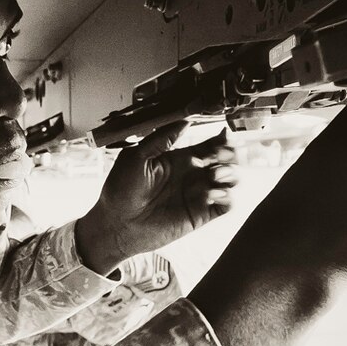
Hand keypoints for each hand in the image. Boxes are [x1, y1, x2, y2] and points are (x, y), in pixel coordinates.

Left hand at [76, 121, 238, 270]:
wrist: (116, 223)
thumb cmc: (119, 191)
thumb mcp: (136, 156)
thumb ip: (161, 138)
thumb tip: (185, 121)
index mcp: (179, 159)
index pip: (209, 145)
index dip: (220, 139)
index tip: (223, 136)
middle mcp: (192, 176)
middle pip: (225, 160)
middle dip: (230, 154)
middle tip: (221, 156)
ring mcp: (197, 195)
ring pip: (229, 181)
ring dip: (229, 174)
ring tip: (215, 175)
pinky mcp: (200, 215)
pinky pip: (225, 205)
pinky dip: (226, 197)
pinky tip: (211, 194)